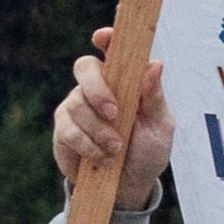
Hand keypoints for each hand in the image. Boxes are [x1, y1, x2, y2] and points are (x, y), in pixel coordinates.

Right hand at [50, 31, 165, 199]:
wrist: (129, 186)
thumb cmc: (148, 150)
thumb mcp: (160, 126)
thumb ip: (154, 97)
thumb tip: (155, 64)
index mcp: (124, 78)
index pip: (112, 49)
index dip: (106, 38)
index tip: (102, 37)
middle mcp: (97, 87)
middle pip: (84, 67)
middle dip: (97, 90)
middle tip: (114, 114)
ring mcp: (77, 106)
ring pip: (76, 103)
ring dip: (98, 129)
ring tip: (116, 148)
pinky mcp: (63, 130)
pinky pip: (68, 130)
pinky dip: (87, 145)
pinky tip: (102, 157)